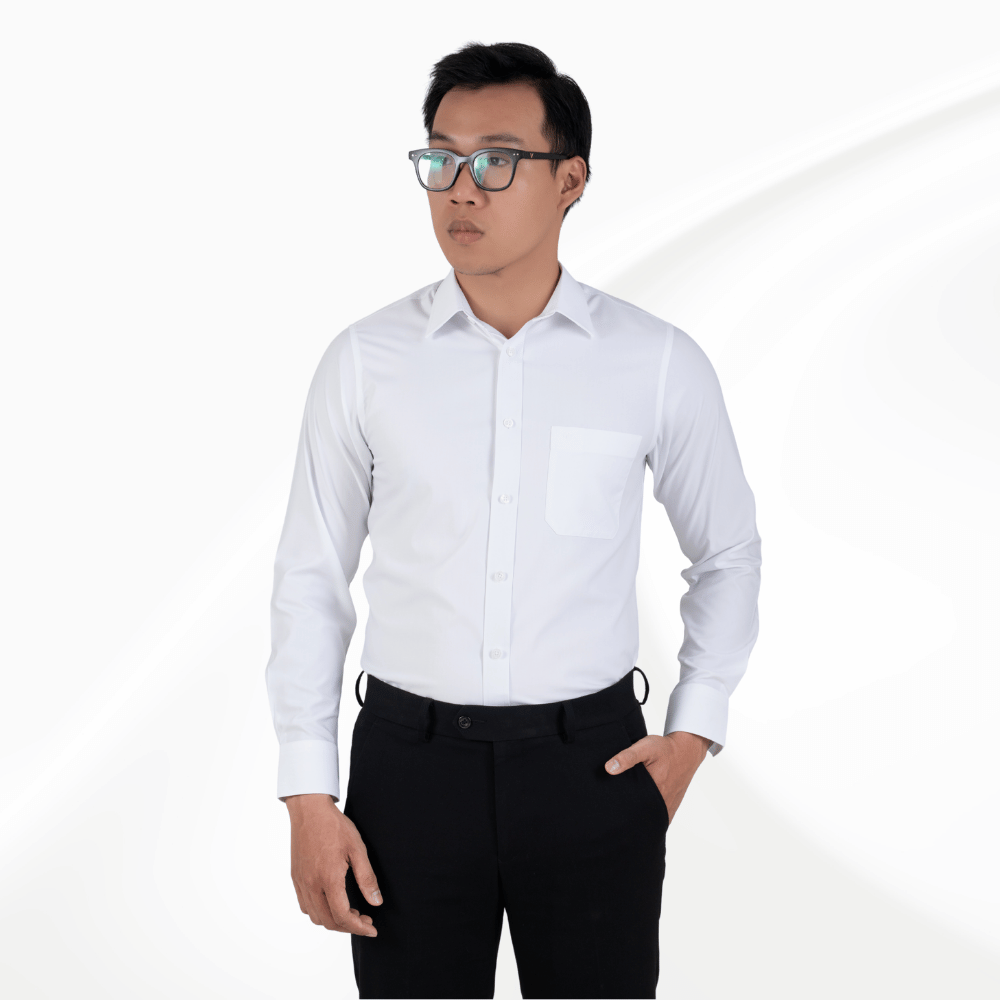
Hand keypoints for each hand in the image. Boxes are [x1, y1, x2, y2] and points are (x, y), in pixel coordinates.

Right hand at [285, 793, 382, 935]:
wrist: (309, 810)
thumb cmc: (334, 826)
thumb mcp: (357, 849)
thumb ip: (367, 878)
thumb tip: (376, 902)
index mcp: (328, 879)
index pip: (343, 916)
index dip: (359, 928)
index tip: (372, 929)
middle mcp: (311, 885)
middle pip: (328, 921)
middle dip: (348, 927)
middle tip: (365, 919)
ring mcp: (301, 882)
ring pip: (315, 917)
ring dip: (333, 921)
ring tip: (350, 912)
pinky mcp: (296, 878)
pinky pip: (305, 905)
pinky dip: (319, 912)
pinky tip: (331, 902)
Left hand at [604, 731, 711, 824]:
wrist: (686, 750)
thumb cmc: (665, 749)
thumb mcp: (645, 747)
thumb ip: (627, 757)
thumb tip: (608, 769)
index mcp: (653, 790)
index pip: (632, 808)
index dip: (620, 809)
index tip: (610, 807)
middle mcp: (661, 802)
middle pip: (640, 815)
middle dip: (628, 815)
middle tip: (616, 810)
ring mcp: (667, 806)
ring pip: (650, 818)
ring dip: (639, 817)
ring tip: (627, 812)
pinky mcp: (671, 805)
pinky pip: (659, 817)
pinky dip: (650, 816)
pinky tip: (641, 811)